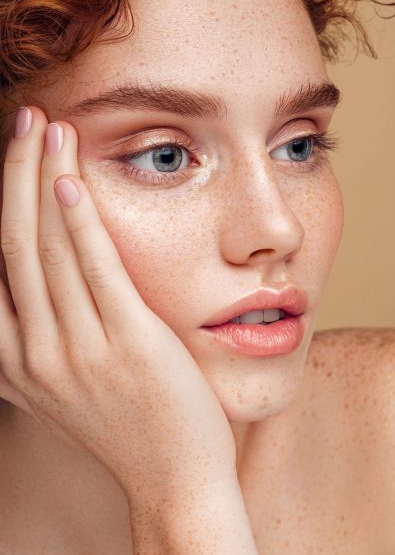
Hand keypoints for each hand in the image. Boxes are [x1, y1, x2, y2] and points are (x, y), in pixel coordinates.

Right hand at [0, 106, 236, 499]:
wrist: (174, 477)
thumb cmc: (132, 422)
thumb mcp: (73, 383)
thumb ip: (48, 338)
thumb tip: (42, 288)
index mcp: (16, 362)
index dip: (4, 201)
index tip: (16, 155)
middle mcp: (36, 354)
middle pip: (15, 244)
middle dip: (17, 174)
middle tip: (27, 121)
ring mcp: (79, 351)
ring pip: (49, 248)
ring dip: (45, 179)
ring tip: (49, 127)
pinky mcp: (128, 344)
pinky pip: (97, 270)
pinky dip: (80, 220)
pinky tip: (72, 177)